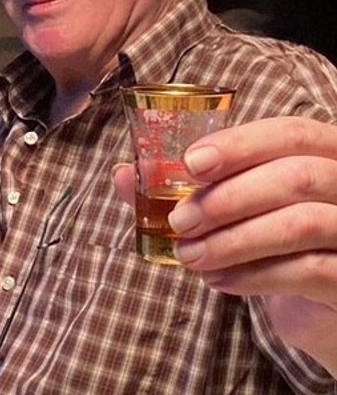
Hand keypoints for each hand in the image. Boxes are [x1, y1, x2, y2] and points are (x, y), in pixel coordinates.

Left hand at [113, 116, 336, 374]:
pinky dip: (255, 276)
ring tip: (190, 256)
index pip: (288, 132)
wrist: (325, 307)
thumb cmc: (276, 244)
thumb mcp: (237, 210)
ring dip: (234, 240)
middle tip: (179, 221)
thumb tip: (124, 175)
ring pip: (300, 223)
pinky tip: (219, 281)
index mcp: (325, 152)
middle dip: (227, 197)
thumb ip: (187, 190)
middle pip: (295, 175)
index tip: (190, 163)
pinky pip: (309, 271)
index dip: (239, 144)